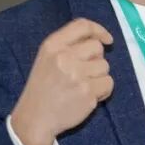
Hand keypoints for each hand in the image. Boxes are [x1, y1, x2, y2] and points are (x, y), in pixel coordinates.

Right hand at [10, 18, 114, 144]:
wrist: (35, 118)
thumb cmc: (43, 88)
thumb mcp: (47, 58)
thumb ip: (68, 45)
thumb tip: (100, 39)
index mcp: (52, 45)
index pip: (82, 25)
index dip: (98, 30)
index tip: (107, 40)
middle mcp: (64, 57)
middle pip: (97, 47)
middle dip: (96, 59)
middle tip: (84, 73)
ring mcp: (77, 75)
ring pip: (105, 66)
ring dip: (99, 76)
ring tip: (82, 86)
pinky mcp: (87, 92)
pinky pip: (108, 83)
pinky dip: (103, 90)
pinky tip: (89, 96)